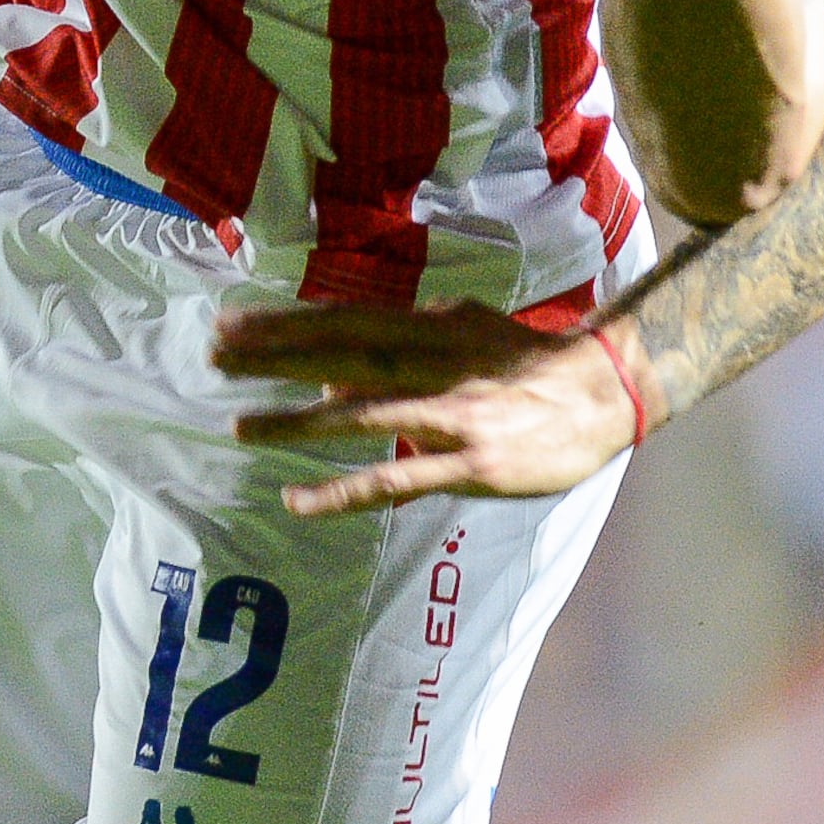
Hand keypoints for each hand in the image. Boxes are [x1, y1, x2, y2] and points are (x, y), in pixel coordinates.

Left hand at [211, 302, 647, 512]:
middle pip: (345, 355)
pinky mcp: (475, 463)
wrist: (609, 391)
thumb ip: (403, 352)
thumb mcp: (467, 335)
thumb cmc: (533, 364)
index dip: (287, 322)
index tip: (231, 323)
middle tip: (214, 354)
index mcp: (436, 328)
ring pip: (365, 413)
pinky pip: (400, 478)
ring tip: (242, 426)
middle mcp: (439, 362)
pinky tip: (299, 502)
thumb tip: (333, 383)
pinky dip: (345, 490)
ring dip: (300, 421)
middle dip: (277, 354)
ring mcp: (457, 413)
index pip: (347, 321)